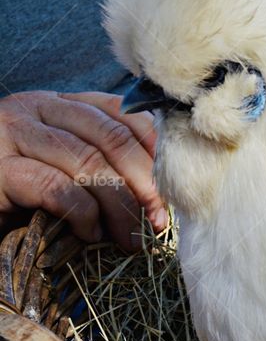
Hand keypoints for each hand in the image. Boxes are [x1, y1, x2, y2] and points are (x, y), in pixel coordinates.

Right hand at [0, 91, 166, 250]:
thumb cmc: (13, 188)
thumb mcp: (62, 166)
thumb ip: (99, 161)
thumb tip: (157, 191)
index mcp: (62, 103)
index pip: (126, 114)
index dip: (157, 153)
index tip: (175, 191)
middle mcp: (38, 108)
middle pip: (114, 138)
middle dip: (145, 184)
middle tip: (157, 222)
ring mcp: (13, 134)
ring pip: (90, 163)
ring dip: (120, 206)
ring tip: (131, 238)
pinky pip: (57, 188)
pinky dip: (83, 214)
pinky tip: (91, 232)